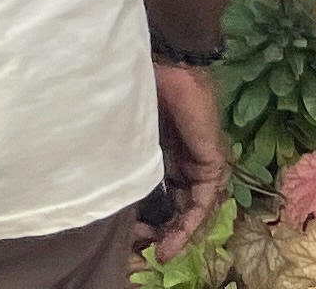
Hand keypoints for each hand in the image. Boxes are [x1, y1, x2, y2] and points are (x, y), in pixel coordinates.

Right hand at [144, 61, 227, 260]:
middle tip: (141, 249)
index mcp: (158, 147)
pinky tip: (173, 238)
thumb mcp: (126, 128)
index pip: (155, 190)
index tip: (130, 236)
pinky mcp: (210, 162)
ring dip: (173, 231)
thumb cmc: (137, 87)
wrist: (167, 63)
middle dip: (157, 229)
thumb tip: (104, 186)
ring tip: (157, 251)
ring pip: (187, 205)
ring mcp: (196, 160)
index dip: (144, 215)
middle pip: (171, 201)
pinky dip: (190, 221)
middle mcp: (178, 157)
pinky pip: (202, 199)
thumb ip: (124, 154)